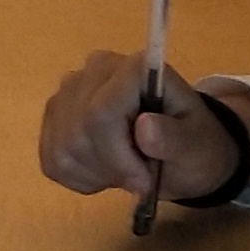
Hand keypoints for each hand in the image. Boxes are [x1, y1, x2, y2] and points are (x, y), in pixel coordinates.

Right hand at [35, 50, 249, 209]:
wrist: (182, 149)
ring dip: (95, 174)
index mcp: (133, 69)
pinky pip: (51, 157)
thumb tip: (145, 128)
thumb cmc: (195, 144)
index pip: (100, 113)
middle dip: (109, 169)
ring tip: (125, 171)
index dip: (117, 156)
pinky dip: (78, 176)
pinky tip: (104, 170)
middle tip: (140, 180)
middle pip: (78, 132)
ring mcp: (69, 90)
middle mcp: (94, 69)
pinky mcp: (55, 113)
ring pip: (61, 147)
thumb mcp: (198, 146)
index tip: (143, 182)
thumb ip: (175, 138)